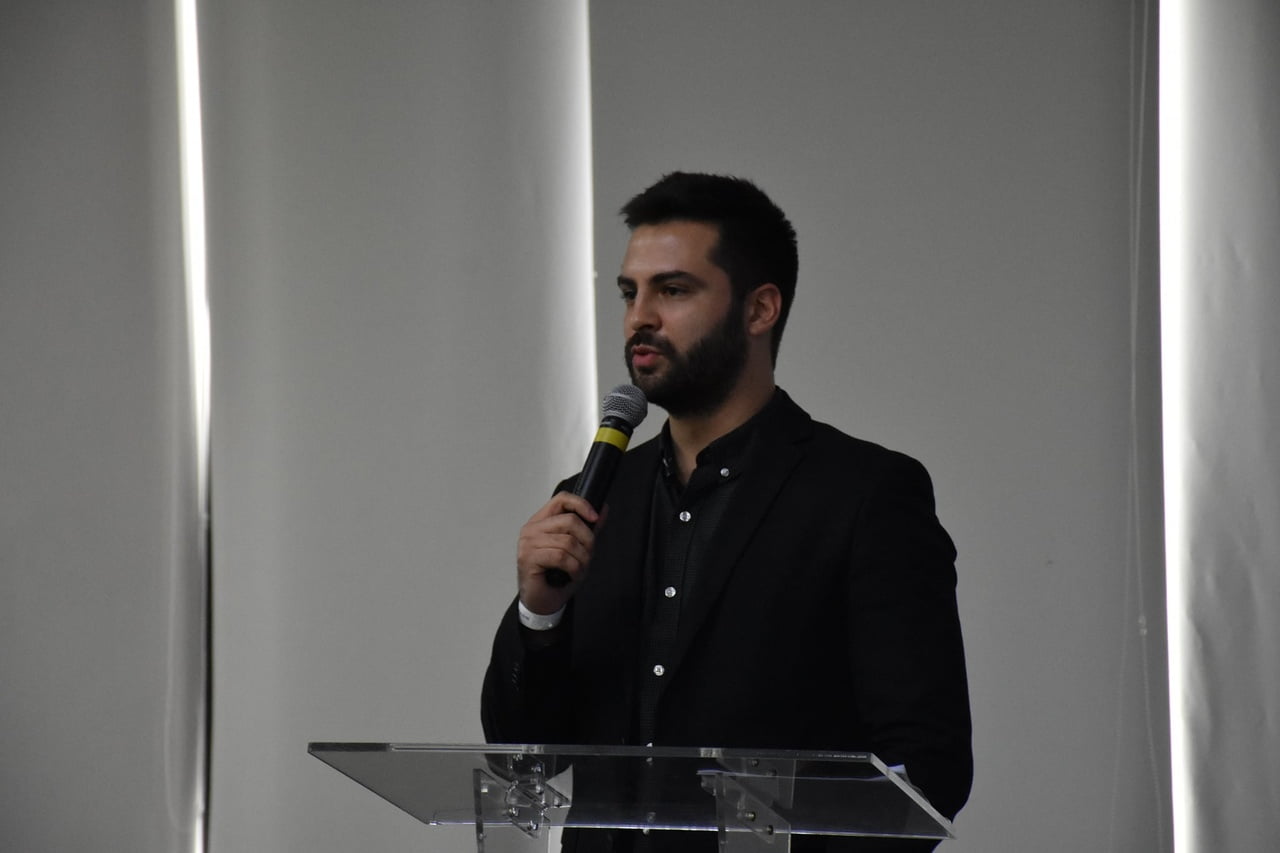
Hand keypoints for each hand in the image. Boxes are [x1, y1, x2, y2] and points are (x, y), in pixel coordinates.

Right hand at [516, 492, 598, 614]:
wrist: (542, 601)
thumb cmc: (556, 576)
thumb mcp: (577, 549)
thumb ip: (588, 529)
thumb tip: (603, 509)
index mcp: (541, 521)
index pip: (562, 499)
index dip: (581, 504)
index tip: (595, 518)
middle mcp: (532, 529)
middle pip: (569, 521)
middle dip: (587, 540)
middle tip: (587, 557)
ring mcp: (528, 543)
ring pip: (568, 541)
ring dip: (581, 559)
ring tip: (578, 569)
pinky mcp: (528, 558)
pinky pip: (561, 557)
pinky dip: (573, 568)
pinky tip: (571, 574)